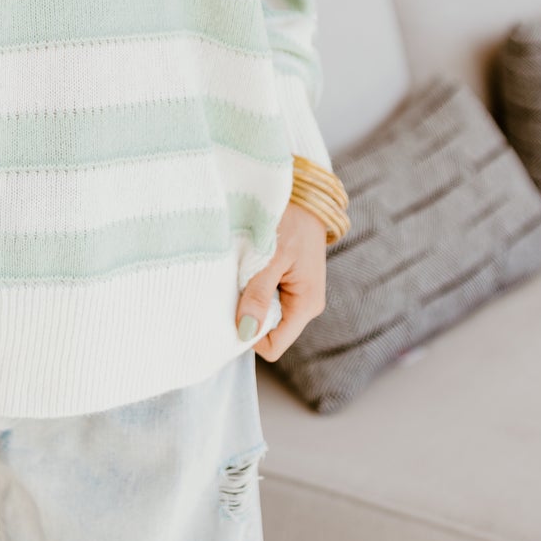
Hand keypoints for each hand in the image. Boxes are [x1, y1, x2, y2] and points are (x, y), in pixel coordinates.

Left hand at [235, 201, 328, 360]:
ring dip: (250, 297)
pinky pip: (267, 297)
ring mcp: (298, 295)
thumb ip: (258, 295)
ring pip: (266, 313)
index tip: (234, 309)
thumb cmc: (290, 221)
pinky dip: (254, 286)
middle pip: (268, 331)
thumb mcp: (271, 257)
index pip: (274, 346)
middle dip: (248, 313)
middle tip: (237, 283)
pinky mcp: (291, 283)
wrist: (306, 194)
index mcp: (306, 305)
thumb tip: (245, 331)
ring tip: (245, 270)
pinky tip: (250, 266)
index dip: (250, 335)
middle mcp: (305, 306)